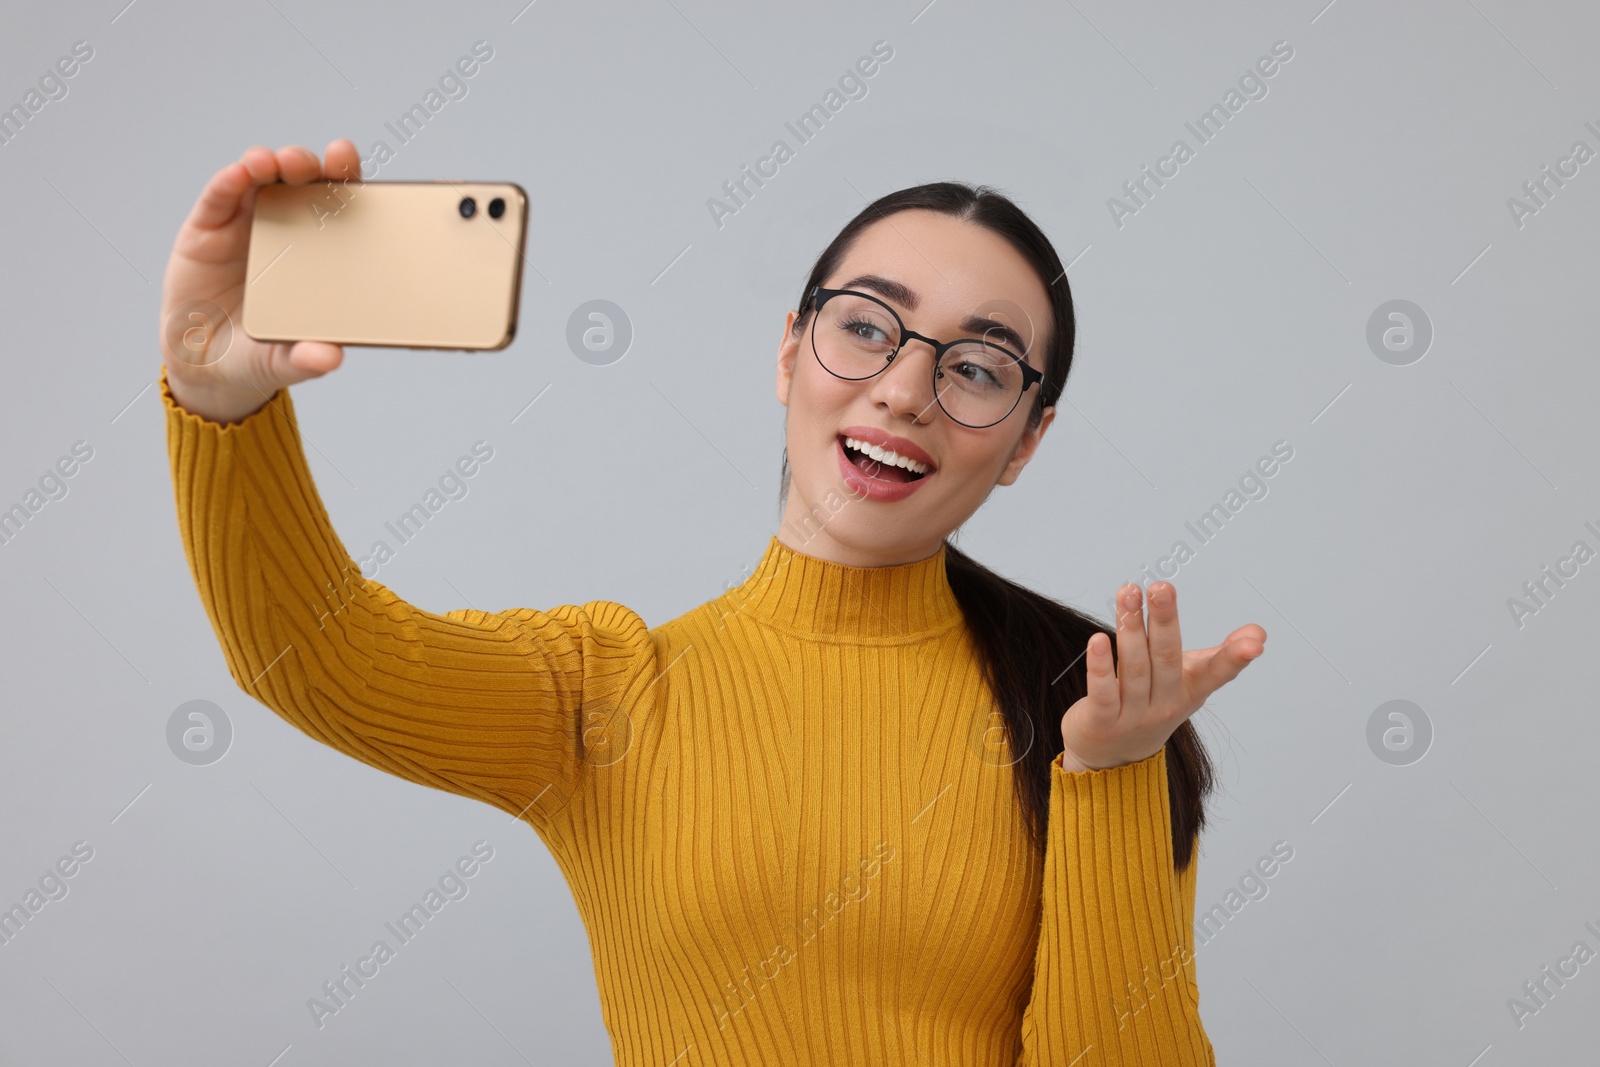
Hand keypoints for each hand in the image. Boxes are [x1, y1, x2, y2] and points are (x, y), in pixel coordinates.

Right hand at [159, 139, 362, 422]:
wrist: (207, 365)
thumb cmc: (260, 353)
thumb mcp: (284, 361)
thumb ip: (306, 359)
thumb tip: (331, 359)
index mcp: (319, 253)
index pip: (338, 209)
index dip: (348, 182)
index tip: (355, 165)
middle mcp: (286, 229)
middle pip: (303, 184)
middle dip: (315, 165)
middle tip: (327, 159)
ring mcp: (246, 224)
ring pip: (261, 180)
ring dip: (273, 164)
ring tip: (277, 162)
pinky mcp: (207, 229)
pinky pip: (219, 197)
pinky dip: (229, 181)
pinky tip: (239, 173)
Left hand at [1058, 582, 1265, 772]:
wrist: (1114, 757)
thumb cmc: (1155, 704)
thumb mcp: (1191, 682)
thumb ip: (1221, 656)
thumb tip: (1259, 632)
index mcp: (1191, 691)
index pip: (1216, 673)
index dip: (1235, 658)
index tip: (1255, 642)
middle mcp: (1165, 704)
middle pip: (1166, 657)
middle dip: (1165, 620)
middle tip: (1162, 586)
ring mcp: (1133, 715)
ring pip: (1134, 668)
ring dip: (1130, 629)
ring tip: (1128, 593)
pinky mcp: (1102, 722)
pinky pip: (1103, 691)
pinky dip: (1101, 666)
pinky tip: (1096, 640)